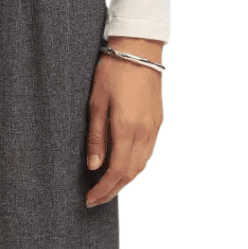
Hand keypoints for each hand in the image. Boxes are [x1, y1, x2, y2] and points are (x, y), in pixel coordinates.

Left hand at [86, 36, 163, 205]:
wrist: (139, 48)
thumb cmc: (113, 71)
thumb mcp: (96, 104)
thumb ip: (96, 138)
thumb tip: (94, 167)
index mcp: (128, 129)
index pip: (117, 172)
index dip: (103, 190)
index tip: (89, 199)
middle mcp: (145, 132)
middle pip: (130, 173)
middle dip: (112, 191)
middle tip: (95, 200)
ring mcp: (154, 127)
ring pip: (141, 165)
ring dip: (124, 180)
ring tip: (106, 187)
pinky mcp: (157, 120)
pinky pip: (147, 152)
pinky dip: (134, 166)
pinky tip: (122, 167)